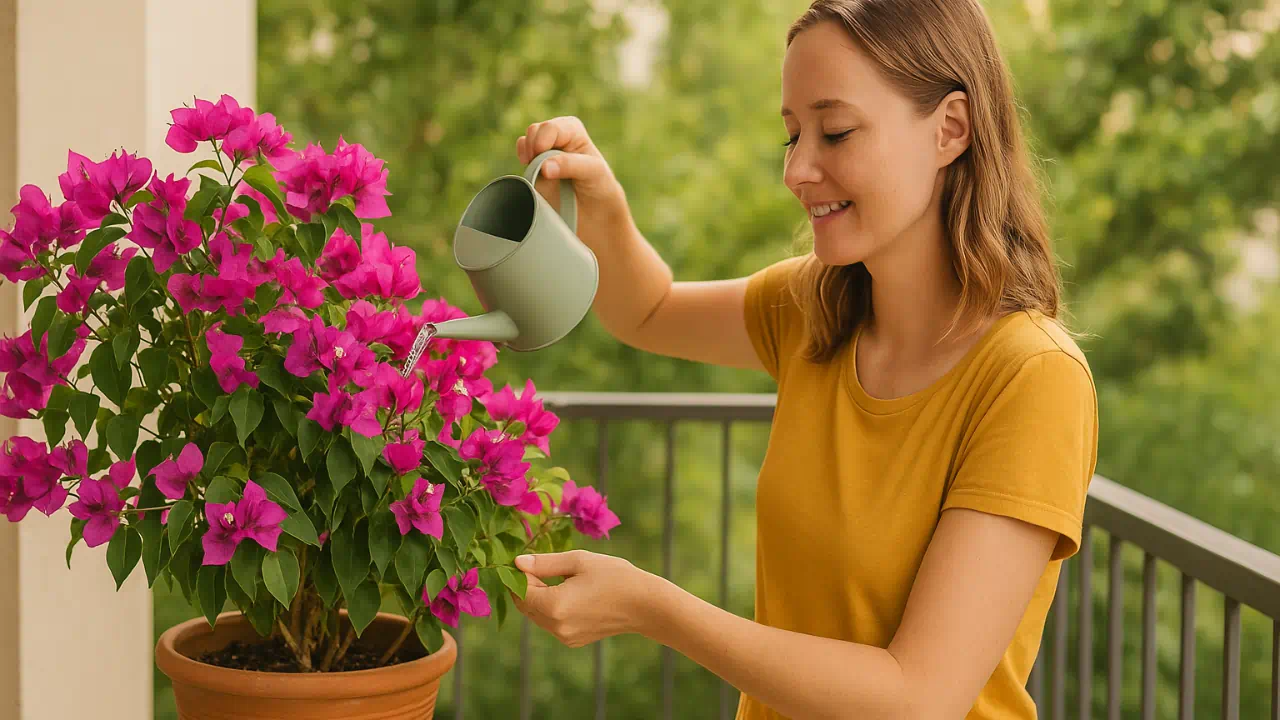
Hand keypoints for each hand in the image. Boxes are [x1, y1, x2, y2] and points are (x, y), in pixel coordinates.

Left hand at [511, 549, 653, 647]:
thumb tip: (517, 563)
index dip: (520, 574)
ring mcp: (564, 637)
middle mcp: (555, 626)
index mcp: (554, 606)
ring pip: (536, 615)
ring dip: (539, 597)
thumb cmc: (614, 576)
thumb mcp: (578, 561)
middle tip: (541, 566)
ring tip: (561, 578)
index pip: (520, 591)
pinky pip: (551, 622)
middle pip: (525, 605)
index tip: (529, 559)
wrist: (644, 605)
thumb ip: (544, 563)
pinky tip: (570, 593)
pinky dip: (551, 608)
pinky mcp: (573, 640)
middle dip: (526, 586)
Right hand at [516, 116, 628, 224]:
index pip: (550, 128)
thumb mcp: (593, 172)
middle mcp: (557, 137)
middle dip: (533, 148)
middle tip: (541, 168)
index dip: (542, 142)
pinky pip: (521, 155)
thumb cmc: (599, 185)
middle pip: (534, 131)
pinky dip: (522, 162)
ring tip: (537, 171)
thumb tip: (543, 167)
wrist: (594, 211)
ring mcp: (544, 151)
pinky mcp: (535, 166)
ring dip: (527, 155)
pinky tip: (531, 174)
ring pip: (525, 142)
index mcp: (572, 130)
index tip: (543, 161)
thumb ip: (569, 165)